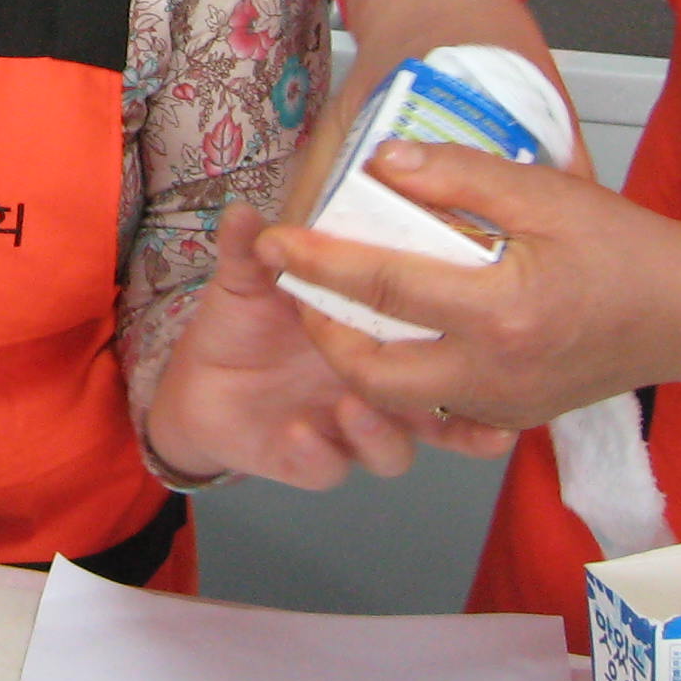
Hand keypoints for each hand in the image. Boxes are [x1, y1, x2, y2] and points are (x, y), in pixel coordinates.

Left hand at [150, 205, 511, 485]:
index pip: (439, 343)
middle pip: (441, 416)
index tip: (480, 320)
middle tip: (437, 385)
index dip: (467, 340)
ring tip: (352, 404)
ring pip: (391, 452)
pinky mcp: (313, 462)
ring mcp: (349, 432)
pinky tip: (300, 434)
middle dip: (455, 413)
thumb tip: (242, 210)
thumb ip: (251, 250)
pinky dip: (319, 455)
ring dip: (379, 432)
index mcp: (382, 340)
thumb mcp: (250, 279)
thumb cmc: (245, 322)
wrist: (199, 382)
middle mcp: (378, 391)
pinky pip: (329, 469)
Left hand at [257, 142, 680, 429]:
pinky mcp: (514, 419)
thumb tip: (382, 162)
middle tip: (299, 290)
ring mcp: (504, 406)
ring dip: (356, 361)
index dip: (316, 261)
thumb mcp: (542, 190)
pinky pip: (438, 408)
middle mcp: (494, 373)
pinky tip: (391, 337)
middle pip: (372, 372)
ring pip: (399, 401)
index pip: (381, 286)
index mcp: (500, 311)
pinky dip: (402, 378)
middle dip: (322, 332)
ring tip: (333, 311)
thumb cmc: (623, 246)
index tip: (273, 241)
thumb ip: (457, 174)